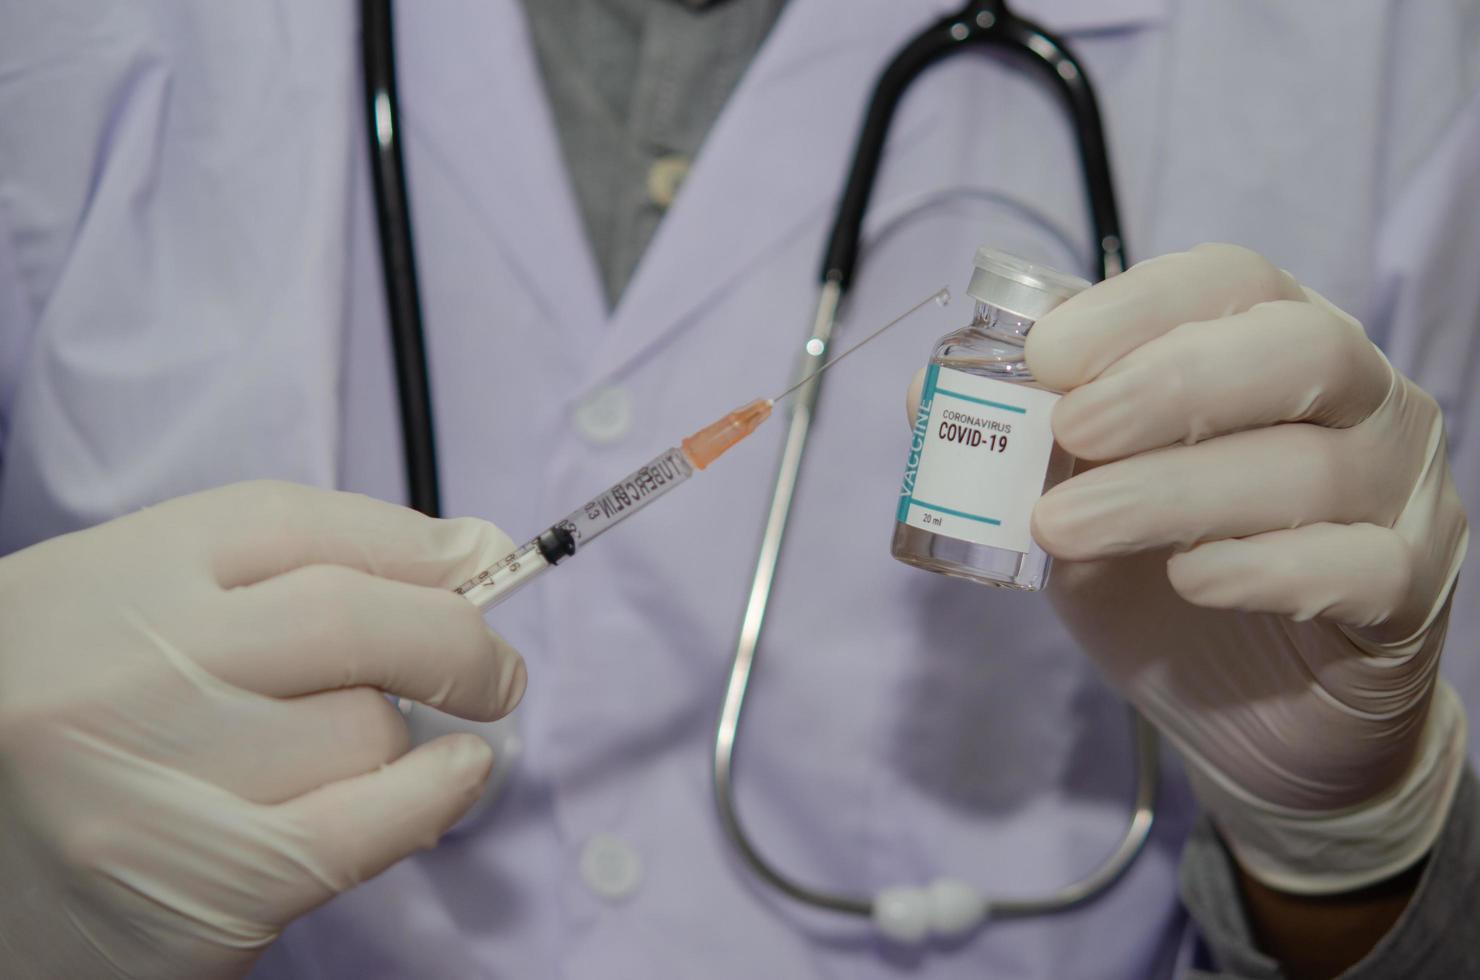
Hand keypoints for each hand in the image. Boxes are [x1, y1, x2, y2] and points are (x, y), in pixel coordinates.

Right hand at [0, 481, 525, 978]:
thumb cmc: (79, 718)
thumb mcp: (144, 605)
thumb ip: (293, 567)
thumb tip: (476, 552)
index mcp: (115, 577)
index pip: (298, 523)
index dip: (415, 545)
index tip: (480, 564)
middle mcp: (128, 668)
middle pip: (353, 619)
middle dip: (456, 640)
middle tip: (494, 669)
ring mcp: (156, 780)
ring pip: (365, 731)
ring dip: (391, 742)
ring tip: (336, 755)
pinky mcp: (199, 887)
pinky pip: (367, 828)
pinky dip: (435, 797)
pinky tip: (453, 776)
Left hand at [1023, 244, 1467, 894]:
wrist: (1260, 716)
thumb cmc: (1169, 582)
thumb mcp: (1080, 500)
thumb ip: (1023, 443)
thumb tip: (920, 393)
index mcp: (1275, 347)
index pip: (1230, 280)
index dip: (1137, 306)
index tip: (1045, 357)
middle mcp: (1358, 401)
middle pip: (1296, 348)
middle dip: (1168, 383)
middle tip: (1070, 431)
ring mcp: (1399, 493)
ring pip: (1310, 465)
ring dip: (1171, 492)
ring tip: (1066, 527)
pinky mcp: (1410, 590)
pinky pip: (1358, 565)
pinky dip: (1264, 568)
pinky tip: (1190, 580)